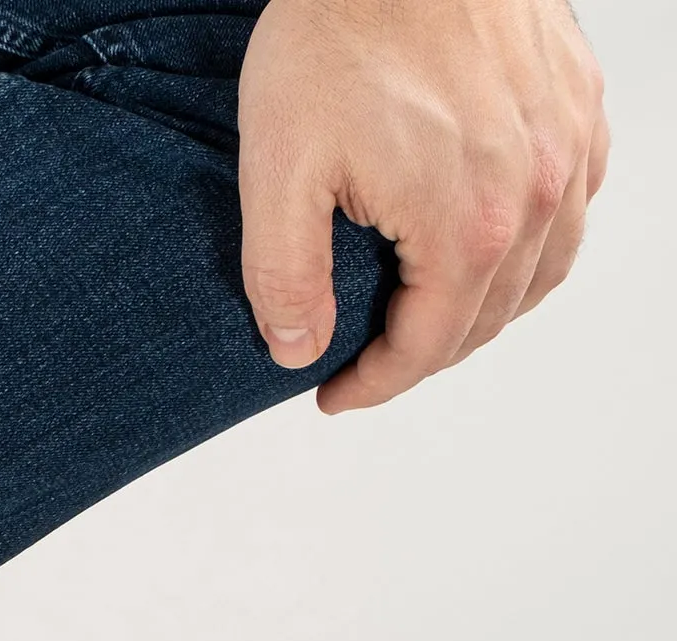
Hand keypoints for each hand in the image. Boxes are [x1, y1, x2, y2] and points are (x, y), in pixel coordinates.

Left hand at [237, 0, 608, 412]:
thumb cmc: (336, 35)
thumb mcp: (277, 171)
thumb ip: (284, 277)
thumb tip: (296, 353)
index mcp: (467, 225)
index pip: (427, 347)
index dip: (373, 384)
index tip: (332, 392)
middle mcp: (536, 190)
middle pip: (486, 318)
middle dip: (421, 354)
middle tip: (366, 362)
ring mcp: (567, 141)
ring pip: (541, 269)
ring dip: (482, 308)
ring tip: (420, 318)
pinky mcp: (576, 99)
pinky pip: (572, 202)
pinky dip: (531, 243)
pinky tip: (483, 244)